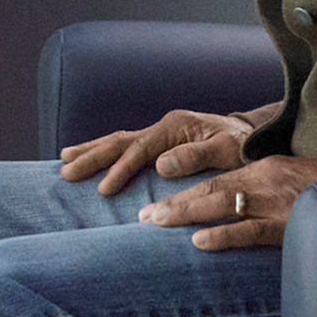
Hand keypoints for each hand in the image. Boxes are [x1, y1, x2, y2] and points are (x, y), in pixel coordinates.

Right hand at [58, 109, 254, 195]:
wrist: (252, 137)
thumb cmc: (242, 146)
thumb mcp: (227, 150)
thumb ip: (196, 156)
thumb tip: (160, 164)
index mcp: (174, 127)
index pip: (140, 150)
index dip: (120, 169)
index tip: (104, 189)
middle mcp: (163, 127)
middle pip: (119, 141)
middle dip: (92, 156)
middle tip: (66, 171)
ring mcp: (160, 134)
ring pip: (118, 141)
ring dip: (91, 151)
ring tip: (64, 160)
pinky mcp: (160, 143)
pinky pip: (126, 147)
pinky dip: (105, 152)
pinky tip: (89, 157)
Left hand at [136, 155, 316, 249]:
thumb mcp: (290, 179)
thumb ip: (262, 189)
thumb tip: (235, 205)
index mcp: (261, 170)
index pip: (214, 180)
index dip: (182, 193)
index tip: (154, 207)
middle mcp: (261, 182)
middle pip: (209, 189)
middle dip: (174, 204)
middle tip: (143, 216)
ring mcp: (272, 203)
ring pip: (220, 205)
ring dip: (185, 214)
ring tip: (156, 223)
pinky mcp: (285, 225)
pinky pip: (249, 230)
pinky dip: (223, 235)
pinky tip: (199, 242)